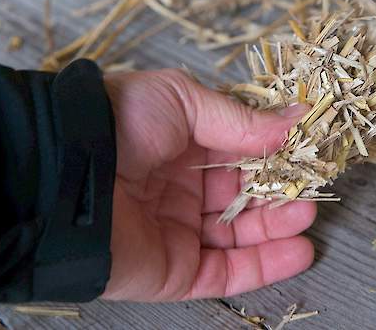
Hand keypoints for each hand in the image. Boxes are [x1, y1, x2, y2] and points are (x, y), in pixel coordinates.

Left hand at [101, 69, 315, 300]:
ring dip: (279, 227)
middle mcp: (180, 189)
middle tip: (311, 186)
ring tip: (308, 213)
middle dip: (280, 193)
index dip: (274, 155)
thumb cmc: (116, 123)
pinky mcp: (174, 272)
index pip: (239, 154)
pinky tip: (299, 250)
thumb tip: (296, 118)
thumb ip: (241, 118)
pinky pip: (226, 274)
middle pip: (243, 197)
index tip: (308, 152)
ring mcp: (177, 232)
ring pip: (241, 237)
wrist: (64, 172)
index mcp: (180, 146)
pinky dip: (265, 266)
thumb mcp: (182, 100)